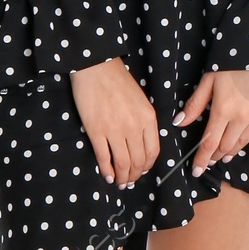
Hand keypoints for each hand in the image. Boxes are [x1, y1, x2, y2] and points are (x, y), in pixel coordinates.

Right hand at [69, 57, 160, 188]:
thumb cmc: (118, 80)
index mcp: (148, 118)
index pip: (153, 152)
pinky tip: (107, 176)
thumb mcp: (140, 100)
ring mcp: (115, 130)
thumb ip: (143, 122)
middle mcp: (134, 127)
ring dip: (122, 177)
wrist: (96, 67)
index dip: (147, 166)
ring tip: (119, 182)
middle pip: (138, 161)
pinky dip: (106, 171)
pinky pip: (104, 158)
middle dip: (134, 175)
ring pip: (122, 163)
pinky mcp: (96, 131)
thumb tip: (140, 144)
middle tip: (129, 181)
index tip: (141, 171)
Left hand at [173, 66, 248, 175]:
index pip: (209, 143)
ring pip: (243, 144)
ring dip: (232, 153)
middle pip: (226, 146)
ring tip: (224, 157)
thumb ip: (195, 104)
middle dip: (215, 156)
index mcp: (222, 110)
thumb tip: (179, 122)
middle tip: (209, 161)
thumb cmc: (231, 63)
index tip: (197, 171)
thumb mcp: (209, 80)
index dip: (202, 159)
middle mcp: (241, 119)